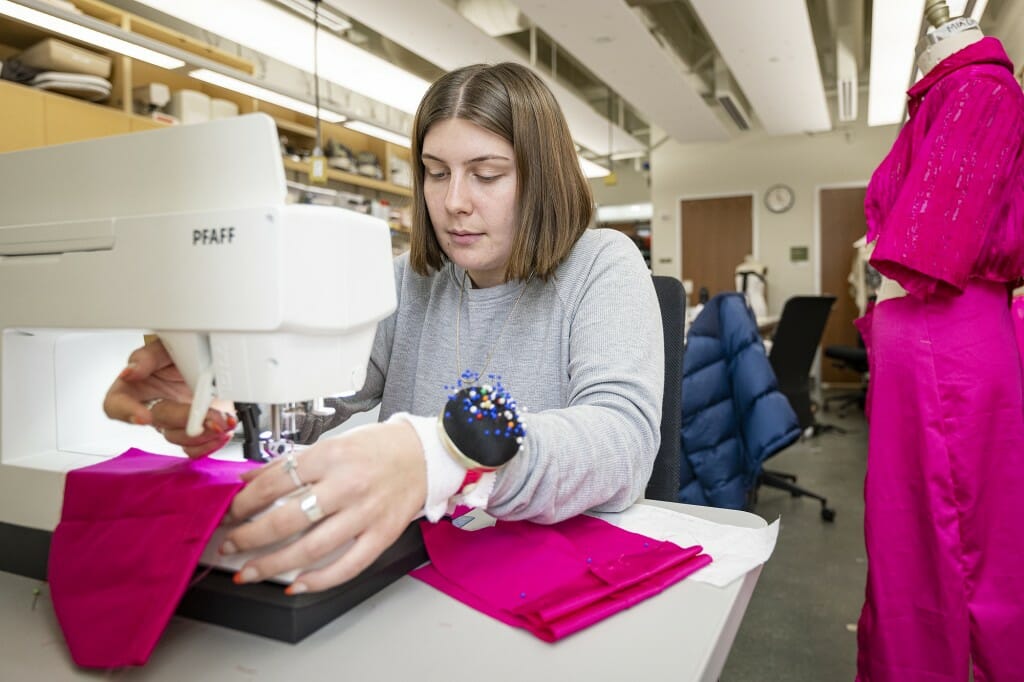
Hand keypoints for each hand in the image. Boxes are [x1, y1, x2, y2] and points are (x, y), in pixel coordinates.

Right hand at [103, 339, 235, 457]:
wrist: (214, 361)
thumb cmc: (183, 353)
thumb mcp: (165, 346)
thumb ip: (147, 357)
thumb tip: (131, 370)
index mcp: (136, 387)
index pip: (116, 405)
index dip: (127, 412)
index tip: (144, 416)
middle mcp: (154, 406)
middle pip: (158, 421)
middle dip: (182, 418)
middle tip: (203, 413)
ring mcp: (174, 421)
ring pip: (178, 437)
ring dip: (202, 432)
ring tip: (221, 420)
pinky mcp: (194, 430)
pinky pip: (195, 448)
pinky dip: (211, 442)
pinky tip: (223, 429)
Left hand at [222, 421, 426, 593]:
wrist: (424, 454)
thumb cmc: (378, 447)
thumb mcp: (331, 443)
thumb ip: (290, 463)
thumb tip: (250, 479)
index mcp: (331, 457)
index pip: (275, 483)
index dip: (244, 502)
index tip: (229, 513)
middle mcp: (346, 486)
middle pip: (286, 519)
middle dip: (249, 537)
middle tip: (230, 545)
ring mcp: (365, 514)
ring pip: (310, 548)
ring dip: (273, 564)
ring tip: (249, 572)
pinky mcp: (381, 535)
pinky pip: (347, 566)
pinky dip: (318, 580)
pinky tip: (297, 585)